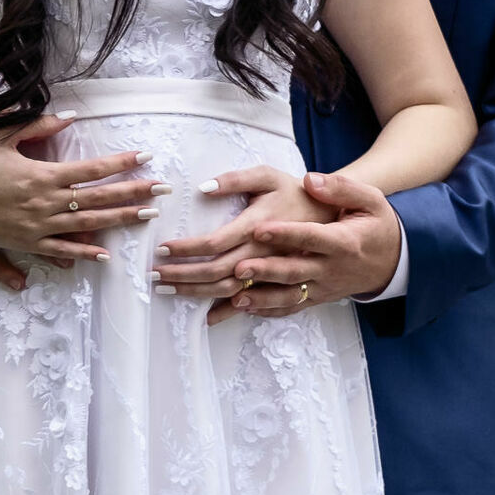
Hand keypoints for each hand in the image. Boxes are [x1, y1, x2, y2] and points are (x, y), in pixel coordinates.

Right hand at [0, 112, 166, 280]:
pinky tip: (106, 253)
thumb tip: (70, 116)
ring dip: (118, 220)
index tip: (145, 158)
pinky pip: (60, 249)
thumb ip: (36, 126)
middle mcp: (43, 202)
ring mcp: (35, 226)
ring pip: (86, 225)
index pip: (91, 169)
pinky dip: (84, 252)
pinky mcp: (23, 242)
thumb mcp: (0, 134)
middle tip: (162, 189)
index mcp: (41, 174)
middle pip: (98, 198)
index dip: (121, 163)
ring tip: (146, 216)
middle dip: (133, 192)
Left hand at [151, 165, 333, 304]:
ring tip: (169, 290)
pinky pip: (253, 307)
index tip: (163, 248)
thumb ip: (236, 179)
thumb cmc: (295, 193)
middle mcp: (264, 255)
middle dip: (183, 274)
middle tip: (155, 274)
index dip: (187, 247)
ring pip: (231, 292)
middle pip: (218, 272)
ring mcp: (274, 276)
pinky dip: (230, 313)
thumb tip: (203, 187)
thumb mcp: (268, 176)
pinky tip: (208, 318)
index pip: (215, 242)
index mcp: (258, 227)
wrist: (339, 218)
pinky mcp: (282, 288)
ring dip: (198, 293)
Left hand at [210, 172, 402, 323]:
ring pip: (290, 295)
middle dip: (266, 271)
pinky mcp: (317, 298)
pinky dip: (268, 310)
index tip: (259, 229)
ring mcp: (323, 287)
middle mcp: (332, 268)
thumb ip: (341, 188)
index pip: (312, 237)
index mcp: (344, 242)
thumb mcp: (370, 200)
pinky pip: (291, 307)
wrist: (392, 259)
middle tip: (237, 267)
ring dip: (262, 297)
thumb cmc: (375, 225)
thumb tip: (310, 181)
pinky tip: (243, 309)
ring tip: (235, 297)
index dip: (286, 234)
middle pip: (296, 271)